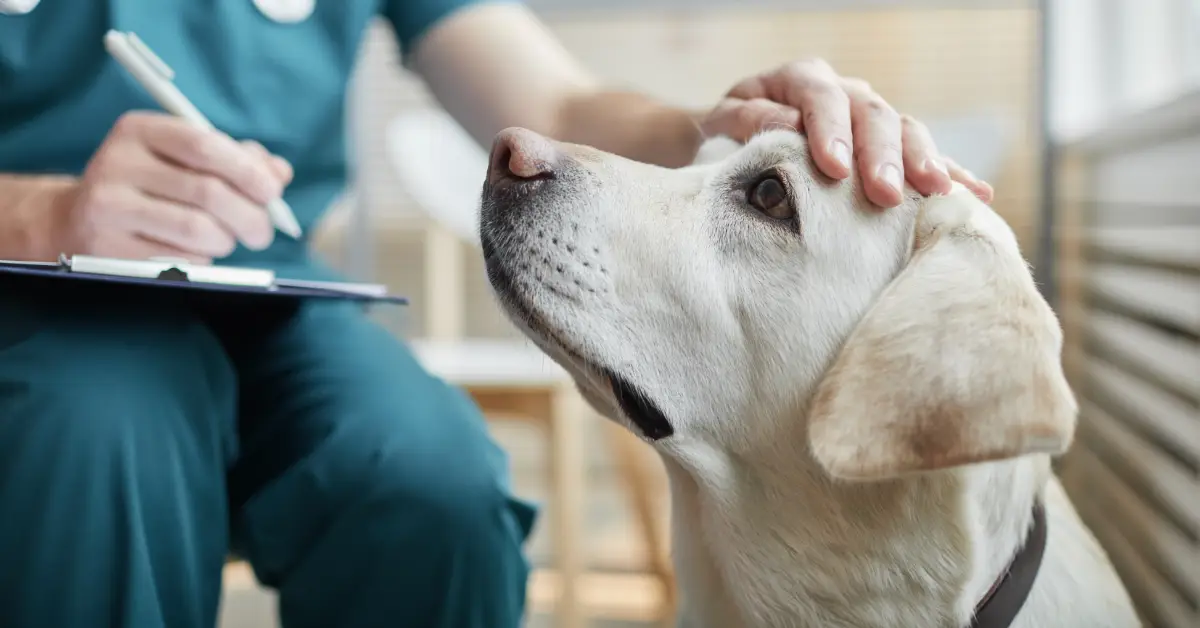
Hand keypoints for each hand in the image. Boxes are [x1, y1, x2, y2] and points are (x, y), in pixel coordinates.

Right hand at [49, 111, 292, 262]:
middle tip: (262, 232)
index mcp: (139, 130)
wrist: (80, 219)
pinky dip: (202, 259)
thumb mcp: (185, 160)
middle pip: (208, 192)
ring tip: (227, 240)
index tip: (272, 193)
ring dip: (226, 240)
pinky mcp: (107, 248)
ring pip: (196, 230)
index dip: (247, 171)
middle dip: (250, 216)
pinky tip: (195, 252)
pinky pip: (178, 259)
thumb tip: (279, 173)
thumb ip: (236, 160)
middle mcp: (117, 162)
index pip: (204, 145)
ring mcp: (108, 207)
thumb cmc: (152, 185)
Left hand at [700, 59, 993, 207]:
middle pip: (873, 115)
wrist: (736, 142)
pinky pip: (926, 156)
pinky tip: (976, 195)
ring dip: (924, 162)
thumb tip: (786, 126)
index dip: (830, 131)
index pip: (821, 97)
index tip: (834, 169)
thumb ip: (749, 121)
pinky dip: (952, 174)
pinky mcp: (889, 148)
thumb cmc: (728, 136)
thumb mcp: (724, 125)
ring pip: (907, 131)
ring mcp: (871, 118)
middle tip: (885, 194)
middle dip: (882, 156)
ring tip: (938, 193)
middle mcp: (844, 93)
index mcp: (801, 79)